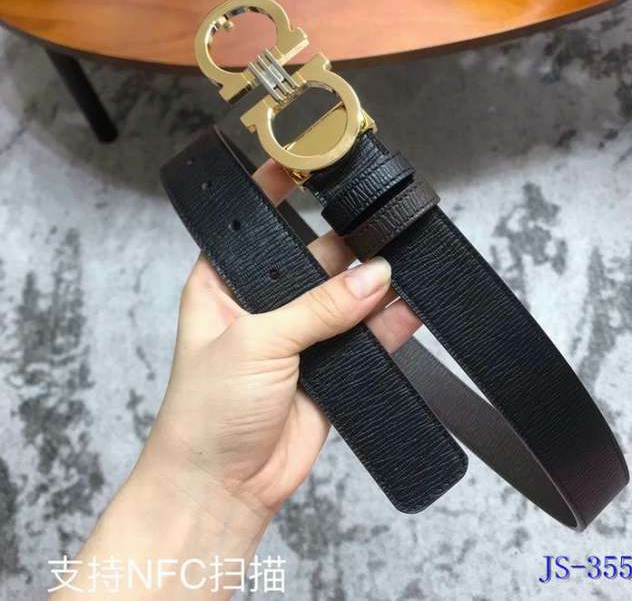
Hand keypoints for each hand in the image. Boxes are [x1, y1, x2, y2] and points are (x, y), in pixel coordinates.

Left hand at [141, 159, 421, 517]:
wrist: (224, 487)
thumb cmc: (206, 412)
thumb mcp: (255, 342)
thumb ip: (318, 308)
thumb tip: (372, 279)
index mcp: (226, 283)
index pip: (254, 223)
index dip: (278, 191)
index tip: (310, 160)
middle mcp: (264, 304)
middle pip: (313, 258)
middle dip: (346, 243)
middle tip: (380, 223)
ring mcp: (300, 336)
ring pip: (345, 297)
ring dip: (372, 285)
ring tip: (403, 263)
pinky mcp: (329, 368)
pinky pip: (366, 337)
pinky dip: (389, 324)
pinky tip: (408, 309)